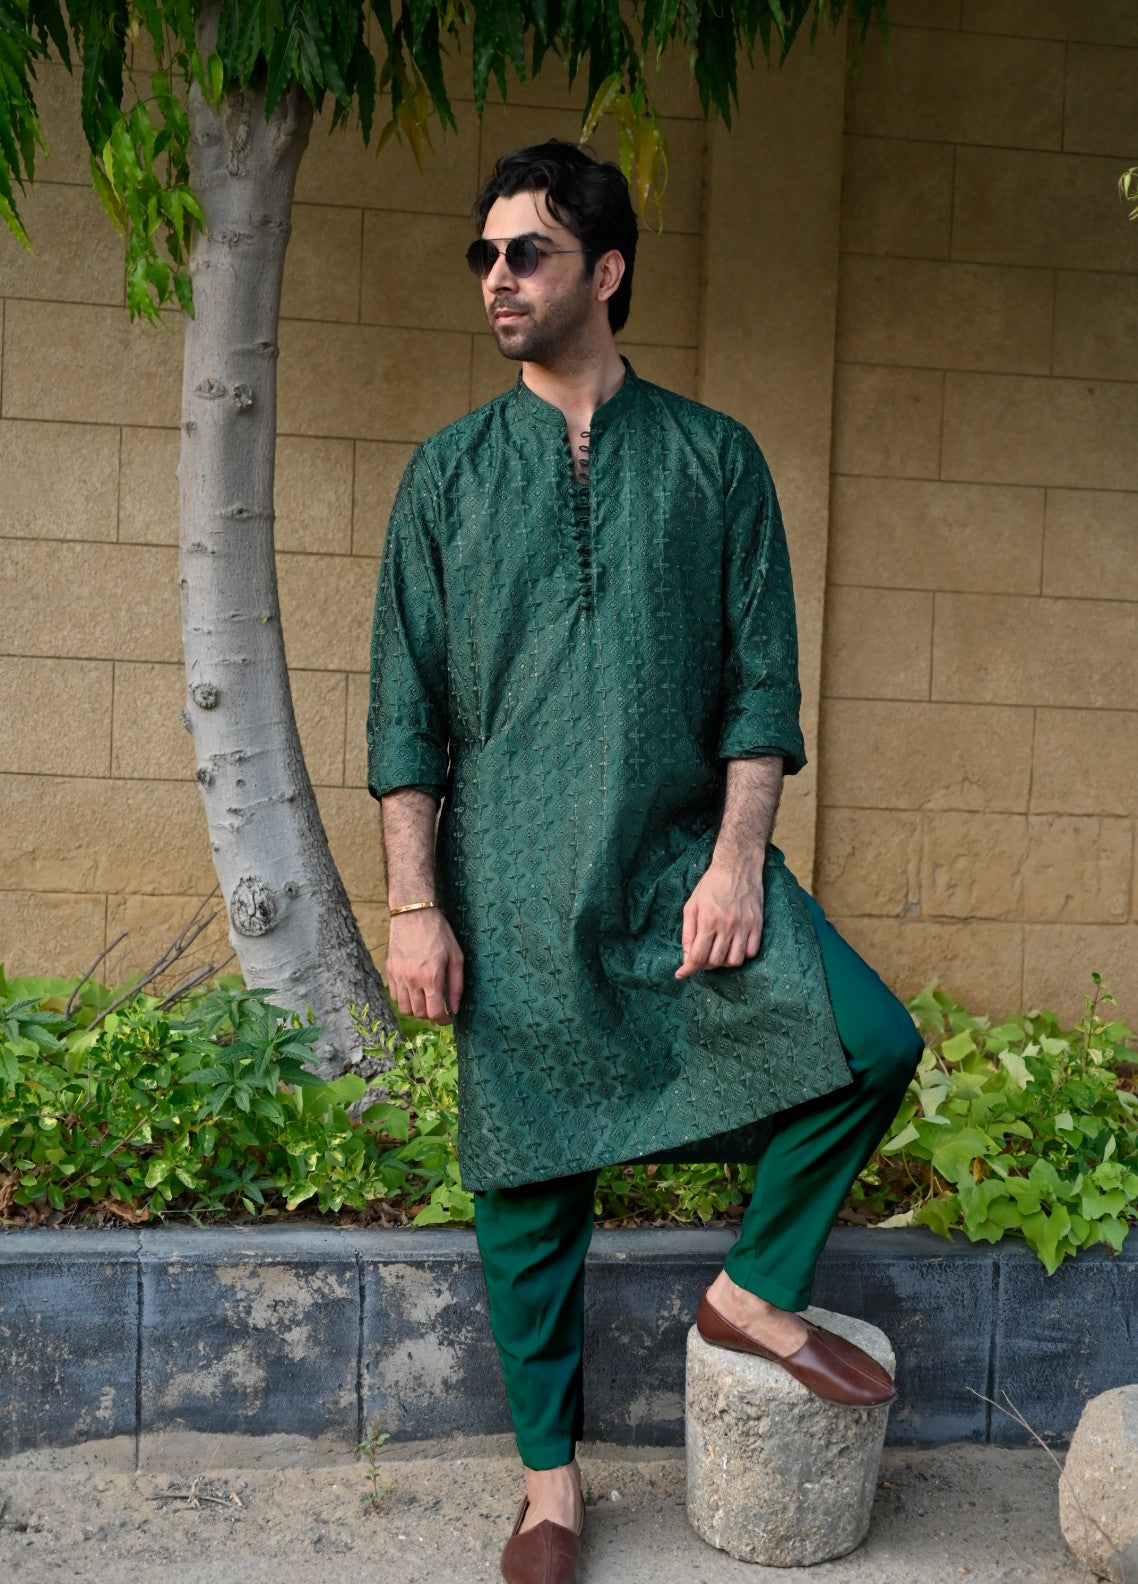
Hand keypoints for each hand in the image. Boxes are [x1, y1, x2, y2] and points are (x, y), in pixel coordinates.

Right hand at [386, 909, 464, 1022]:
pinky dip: (404, 1000)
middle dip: (431, 1016)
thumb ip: (456, 985)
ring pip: (405, 1008)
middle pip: (419, 1013)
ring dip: (417, 1010)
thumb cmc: (439, 933)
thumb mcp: (456, 957)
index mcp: (431, 977)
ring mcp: (398, 976)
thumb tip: (455, 1007)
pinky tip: (414, 991)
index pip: (435, 1012)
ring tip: (426, 1001)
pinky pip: (395, 996)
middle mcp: (412, 980)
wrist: (413, 913)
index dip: (443, 1020)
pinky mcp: (390, 971)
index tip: (448, 1018)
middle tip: (438, 1008)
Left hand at [675, 861, 763, 979]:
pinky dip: (742, 955)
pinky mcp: (757, 924)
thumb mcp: (691, 905)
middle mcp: (727, 926)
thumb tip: (687, 956)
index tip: (681, 974)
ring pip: (735, 961)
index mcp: (708, 921)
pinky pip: (752, 952)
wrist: (737, 867)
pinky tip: (735, 947)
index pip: (698, 956)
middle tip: (701, 957)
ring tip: (718, 952)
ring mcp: (744, 926)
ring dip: (723, 962)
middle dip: (705, 965)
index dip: (688, 969)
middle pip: (715, 961)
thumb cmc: (711, 886)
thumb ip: (688, 932)